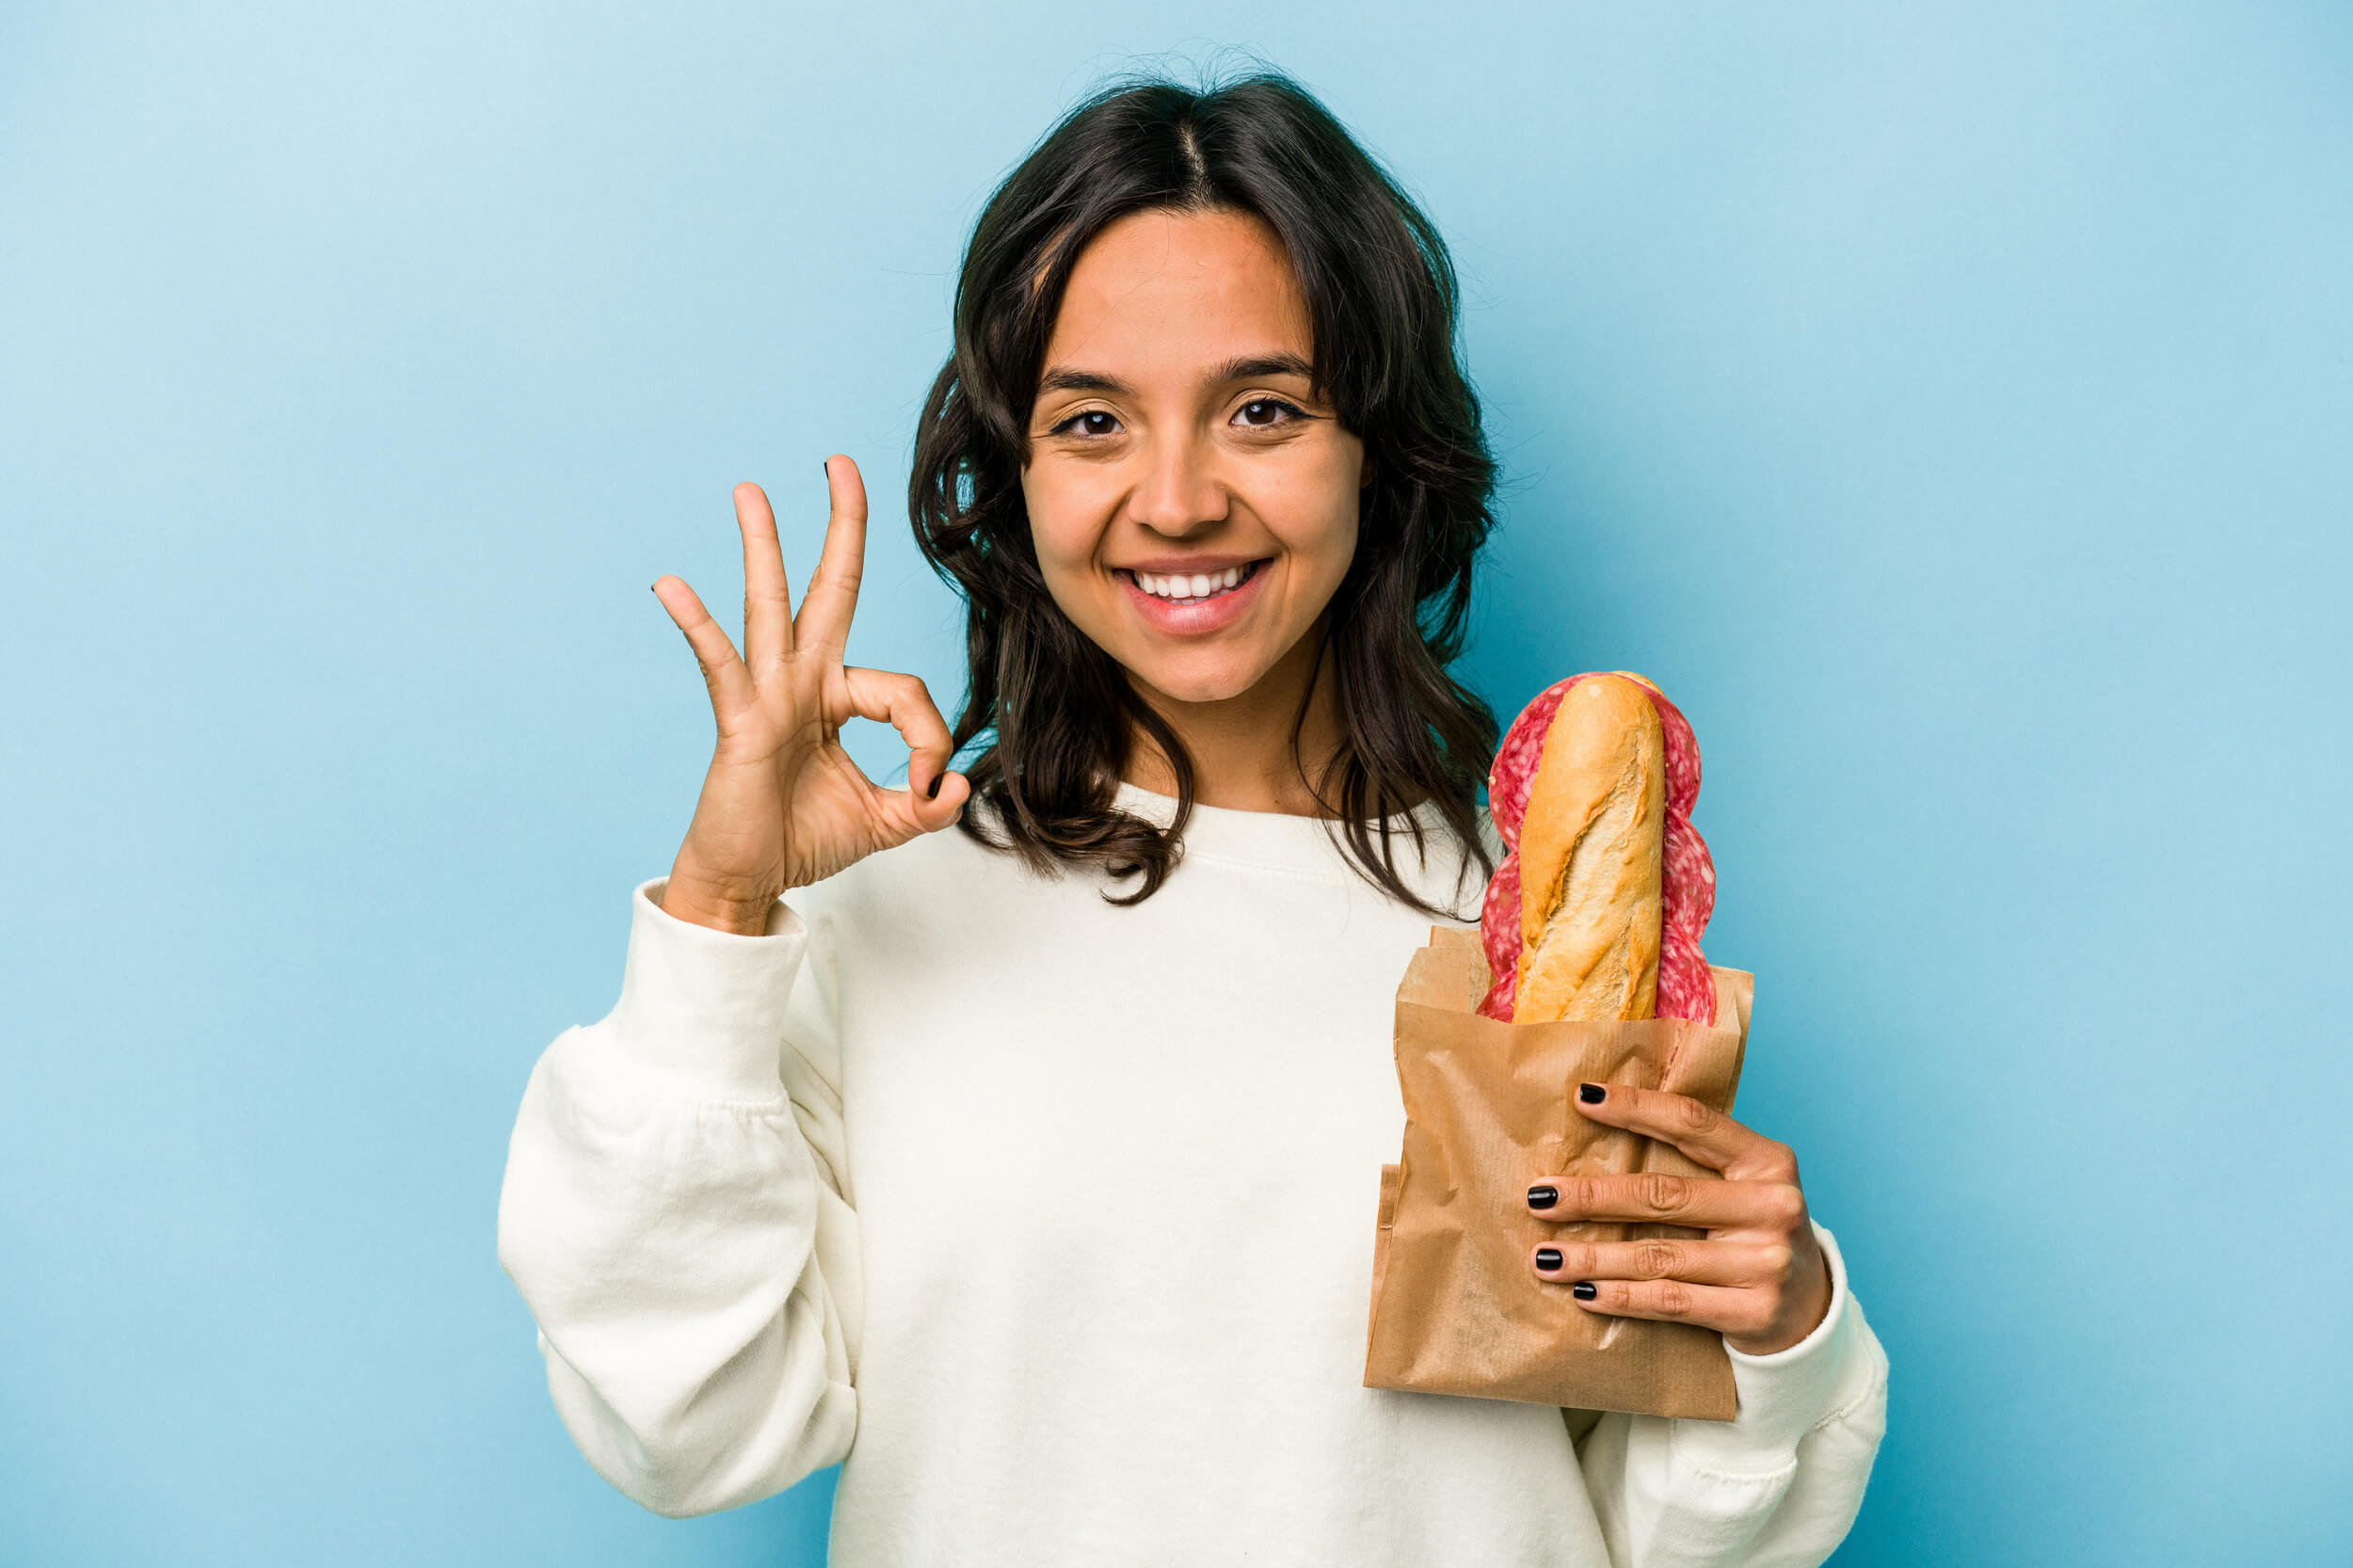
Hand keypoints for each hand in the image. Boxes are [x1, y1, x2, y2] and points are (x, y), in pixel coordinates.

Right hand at [651, 458, 971, 933]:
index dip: (930, 737)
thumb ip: (927, 805)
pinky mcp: (739, 722)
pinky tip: (672, 586)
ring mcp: (768, 697)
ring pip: (770, 609)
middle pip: (828, 591)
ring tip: (751, 491)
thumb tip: (958, 785)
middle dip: (841, 529)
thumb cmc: (802, 840)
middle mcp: (804, 683)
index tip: (926, 787)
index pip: (904, 689)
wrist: (748, 880)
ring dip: (763, 548)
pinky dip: (698, 626)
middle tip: (841, 465)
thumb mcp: (885, 823)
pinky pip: (720, 665)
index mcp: (839, 698)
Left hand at [1524, 1083, 1833, 1355]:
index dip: (1635, 1108)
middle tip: (1539, 1197)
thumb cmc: (1755, 1234)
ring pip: (1658, 1256)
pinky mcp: (1754, 1311)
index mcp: (1769, 1161)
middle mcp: (1773, 1207)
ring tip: (1544, 1256)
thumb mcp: (1744, 1187)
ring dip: (1592, 1257)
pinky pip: (1670, 1300)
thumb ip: (1695, 1162)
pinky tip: (1583, 1292)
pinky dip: (1621, 1297)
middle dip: (1592, 1196)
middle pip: (1664, 1195)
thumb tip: (1600, 1126)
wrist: (1810, 1313)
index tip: (1581, 1098)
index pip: (1692, 1123)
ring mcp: (1766, 1262)